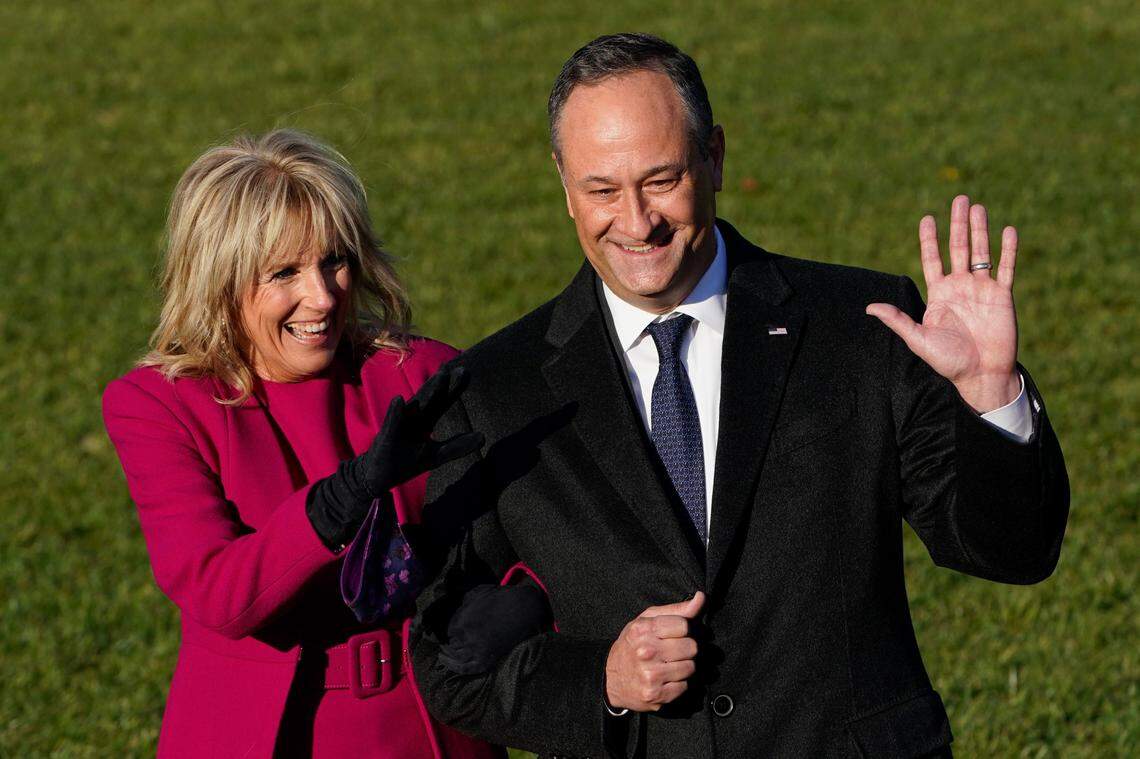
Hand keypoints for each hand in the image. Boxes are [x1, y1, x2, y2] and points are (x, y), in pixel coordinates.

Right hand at [360, 364, 484, 494]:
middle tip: (460, 368)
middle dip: (444, 382)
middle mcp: (412, 418)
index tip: (467, 372)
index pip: (442, 401)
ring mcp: (398, 425)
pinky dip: (395, 412)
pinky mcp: (385, 438)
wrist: (377, 475)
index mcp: (425, 420)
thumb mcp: (436, 456)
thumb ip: (457, 445)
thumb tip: (483, 436)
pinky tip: (399, 400)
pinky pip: (391, 424)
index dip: (454, 388)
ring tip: (441, 376)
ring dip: (428, 391)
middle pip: (431, 397)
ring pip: (415, 405)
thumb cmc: (407, 462)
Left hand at [438, 582, 552, 674]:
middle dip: (448, 643)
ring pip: (456, 658)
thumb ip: (461, 601)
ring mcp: (478, 650)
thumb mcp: (476, 592)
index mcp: (461, 621)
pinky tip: (452, 665)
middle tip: (444, 643)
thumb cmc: (500, 597)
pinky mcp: (488, 658)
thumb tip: (451, 603)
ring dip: (448, 657)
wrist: (523, 608)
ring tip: (443, 655)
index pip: (447, 631)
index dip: (448, 631)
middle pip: (450, 645)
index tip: (448, 631)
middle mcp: (467, 638)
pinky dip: (457, 669)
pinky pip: (468, 669)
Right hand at [604, 591, 703, 711]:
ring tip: (669, 665)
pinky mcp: (655, 695)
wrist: (610, 677)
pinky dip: (678, 684)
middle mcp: (646, 652)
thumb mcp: (647, 621)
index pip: (684, 625)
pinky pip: (684, 687)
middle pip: (691, 647)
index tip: (674, 634)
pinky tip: (666, 679)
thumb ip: (676, 609)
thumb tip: (701, 597)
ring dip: (683, 667)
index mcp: (644, 630)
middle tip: (673, 651)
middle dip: (685, 649)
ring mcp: (651, 675)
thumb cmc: (632, 645)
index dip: (682, 630)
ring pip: (690, 667)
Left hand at [866, 195, 1020, 411]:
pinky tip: (1008, 229)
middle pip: (958, 248)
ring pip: (982, 251)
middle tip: (959, 199)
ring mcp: (982, 289)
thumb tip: (869, 307)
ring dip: (980, 229)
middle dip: (958, 224)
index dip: (929, 240)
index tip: (927, 218)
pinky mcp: (1003, 296)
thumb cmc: (948, 360)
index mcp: (939, 294)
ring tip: (977, 206)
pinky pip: (1005, 267)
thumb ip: (897, 320)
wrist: (980, 375)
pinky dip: (1008, 249)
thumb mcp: (918, 339)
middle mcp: (961, 286)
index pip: (932, 259)